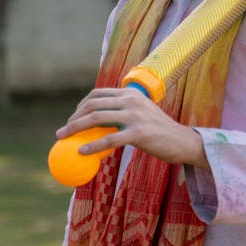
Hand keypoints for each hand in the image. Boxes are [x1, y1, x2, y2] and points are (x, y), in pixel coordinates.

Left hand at [56, 87, 209, 169]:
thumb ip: (124, 112)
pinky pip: (109, 139)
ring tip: (63, 138)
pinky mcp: (139, 132)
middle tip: (62, 132)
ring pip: (96, 119)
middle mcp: (131, 100)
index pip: (98, 94)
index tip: (73, 119)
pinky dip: (92, 145)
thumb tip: (99, 122)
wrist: (182, 141)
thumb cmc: (160, 132)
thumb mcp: (142, 114)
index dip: (80, 106)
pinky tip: (81, 152)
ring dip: (75, 128)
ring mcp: (135, 115)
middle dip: (73, 118)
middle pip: (92, 105)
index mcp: (131, 94)